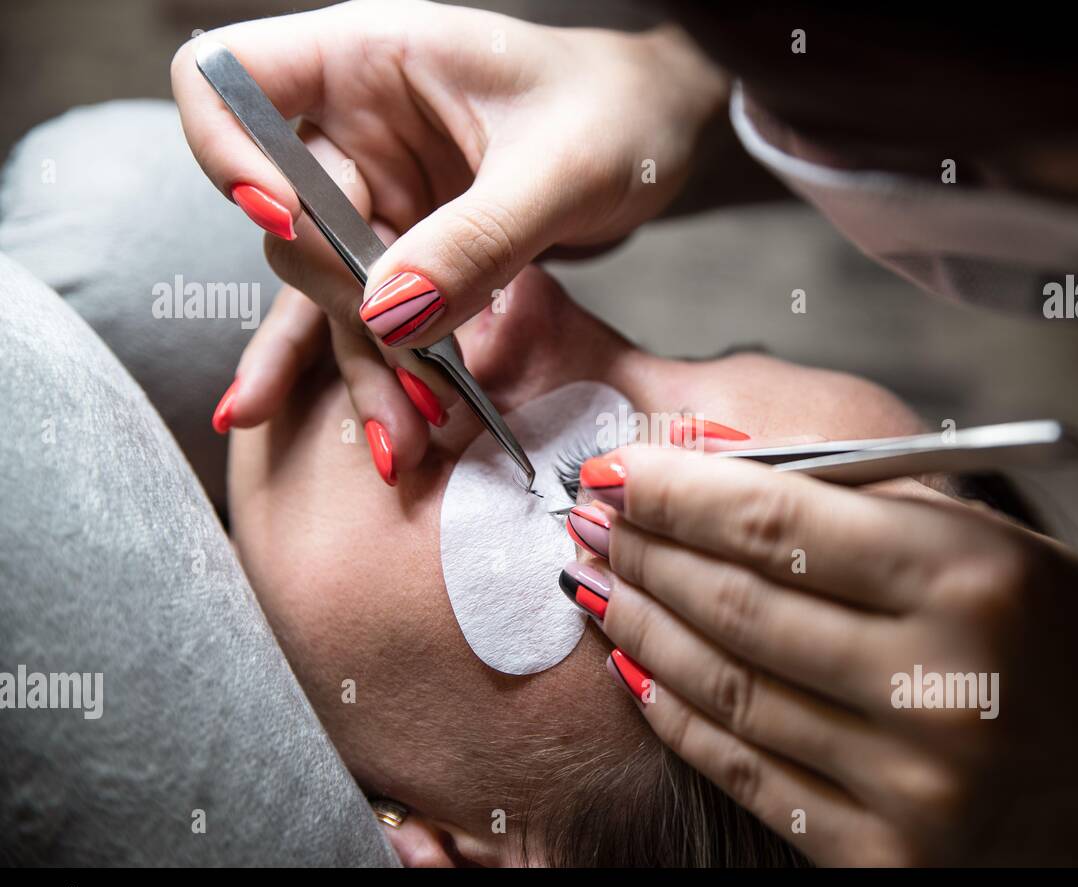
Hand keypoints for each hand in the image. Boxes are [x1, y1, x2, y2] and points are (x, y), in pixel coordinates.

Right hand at [174, 1, 725, 476]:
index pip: (225, 80)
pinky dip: (384, 374)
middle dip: (339, 301)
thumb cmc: (617, 112)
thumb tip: (387, 315)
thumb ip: (476, 238)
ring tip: (404, 443)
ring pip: (331, 288)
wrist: (660, 131)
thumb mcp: (560, 169)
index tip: (284, 219)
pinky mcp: (409, 251)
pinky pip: (374, 318)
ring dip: (364, 365)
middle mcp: (353, 128)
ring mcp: (377, 195)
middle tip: (412, 366)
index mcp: (365, 60)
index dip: (228, 151)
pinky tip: (377, 435)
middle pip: (280, 217)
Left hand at [564, 445, 1077, 864]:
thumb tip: (719, 462)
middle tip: (590, 517)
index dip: (676, 490)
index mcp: (972, 581)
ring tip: (594, 580)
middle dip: (643, 550)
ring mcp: (910, 785)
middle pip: (736, 604)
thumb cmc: (1073, 645)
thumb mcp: (995, 543)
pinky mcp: (887, 855)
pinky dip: (675, 713)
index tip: (616, 466)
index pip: (778, 523)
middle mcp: (939, 686)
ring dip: (639, 625)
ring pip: (725, 688)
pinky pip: (745, 771)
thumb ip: (863, 502)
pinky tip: (633, 666)